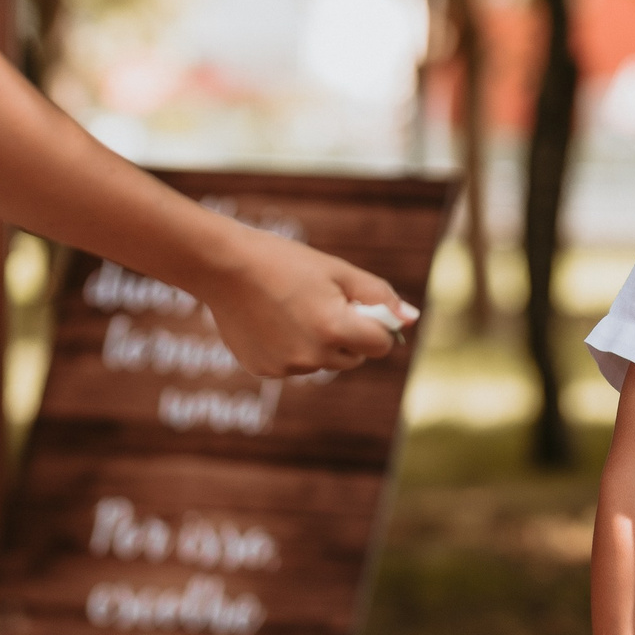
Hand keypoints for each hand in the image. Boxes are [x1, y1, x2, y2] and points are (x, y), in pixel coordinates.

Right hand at [197, 224, 414, 377]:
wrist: (224, 267)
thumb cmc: (285, 262)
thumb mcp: (338, 271)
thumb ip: (379, 295)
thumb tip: (411, 320)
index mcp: (335, 329)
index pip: (381, 345)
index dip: (376, 325)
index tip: (361, 308)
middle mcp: (312, 356)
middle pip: (354, 357)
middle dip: (349, 335)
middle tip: (324, 303)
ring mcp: (286, 367)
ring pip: (323, 363)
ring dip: (320, 343)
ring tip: (294, 308)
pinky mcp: (264, 371)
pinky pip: (294, 366)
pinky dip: (292, 349)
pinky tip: (273, 321)